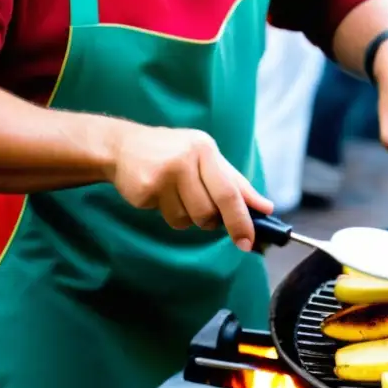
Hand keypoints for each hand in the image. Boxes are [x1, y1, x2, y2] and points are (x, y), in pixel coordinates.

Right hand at [108, 124, 272, 251]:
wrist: (121, 146)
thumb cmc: (174, 153)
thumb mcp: (208, 158)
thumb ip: (237, 183)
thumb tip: (266, 207)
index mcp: (206, 149)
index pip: (230, 191)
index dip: (242, 219)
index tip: (249, 240)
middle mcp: (186, 158)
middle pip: (210, 210)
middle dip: (215, 223)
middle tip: (212, 219)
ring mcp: (163, 174)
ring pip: (189, 219)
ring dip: (190, 217)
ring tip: (180, 197)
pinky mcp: (144, 189)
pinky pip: (169, 218)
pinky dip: (170, 213)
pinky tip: (161, 195)